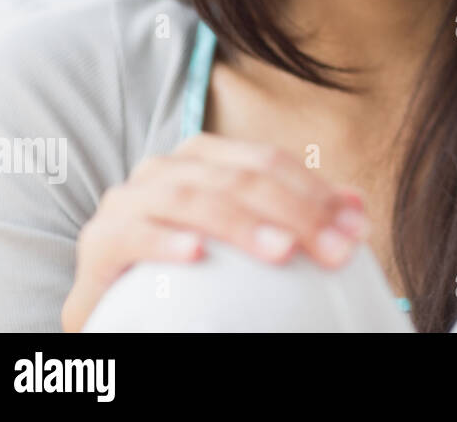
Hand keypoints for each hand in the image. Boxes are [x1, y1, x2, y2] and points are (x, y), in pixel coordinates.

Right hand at [61, 133, 368, 331]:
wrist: (119, 300)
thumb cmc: (191, 262)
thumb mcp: (247, 235)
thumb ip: (296, 215)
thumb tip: (355, 207)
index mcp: (205, 156)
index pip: (269, 161)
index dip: (316, 192)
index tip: (355, 230)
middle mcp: (166, 168)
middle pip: (240, 178)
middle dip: (296, 213)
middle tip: (335, 251)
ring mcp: (129, 200)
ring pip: (193, 198)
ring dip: (242, 224)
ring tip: (282, 250)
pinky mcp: (100, 240)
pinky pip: (133, 234)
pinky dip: (166, 240)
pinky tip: (197, 254)